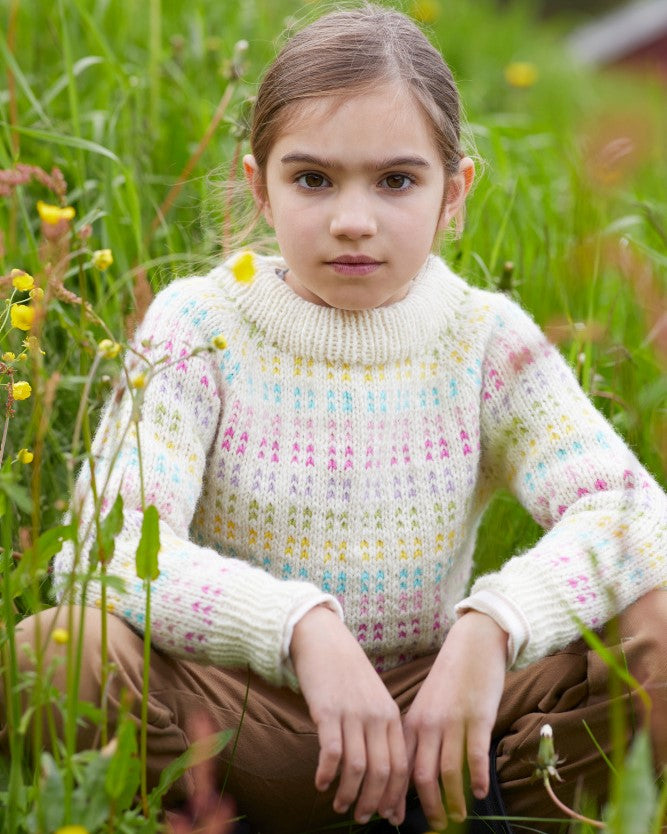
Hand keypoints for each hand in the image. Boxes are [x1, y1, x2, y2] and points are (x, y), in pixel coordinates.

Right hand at [290, 605, 408, 824]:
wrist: (323, 639)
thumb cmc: (347, 672)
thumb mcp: (373, 697)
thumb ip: (379, 729)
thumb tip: (380, 768)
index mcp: (390, 715)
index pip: (402, 765)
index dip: (395, 795)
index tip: (387, 815)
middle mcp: (375, 716)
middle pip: (382, 771)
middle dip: (374, 802)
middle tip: (362, 818)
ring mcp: (352, 713)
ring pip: (358, 768)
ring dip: (349, 794)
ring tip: (339, 805)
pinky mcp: (327, 711)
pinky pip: (332, 752)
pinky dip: (327, 773)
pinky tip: (320, 783)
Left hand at [403, 611, 507, 827]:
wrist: (471, 646)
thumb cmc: (449, 680)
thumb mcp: (426, 707)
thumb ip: (420, 737)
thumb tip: (416, 774)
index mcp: (411, 722)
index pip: (398, 766)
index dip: (396, 796)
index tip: (393, 818)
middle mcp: (428, 724)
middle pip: (421, 776)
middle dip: (426, 807)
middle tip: (435, 826)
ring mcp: (452, 722)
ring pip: (447, 772)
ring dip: (453, 800)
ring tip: (459, 816)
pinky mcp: (477, 718)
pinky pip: (475, 755)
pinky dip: (477, 778)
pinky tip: (481, 792)